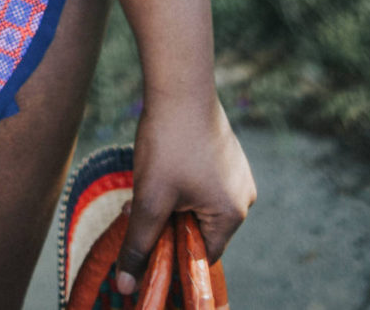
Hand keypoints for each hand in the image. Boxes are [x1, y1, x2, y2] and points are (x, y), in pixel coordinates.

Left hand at [114, 89, 255, 296]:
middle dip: (167, 222)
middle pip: (199, 229)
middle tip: (138, 207)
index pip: (201, 255)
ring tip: (148, 181)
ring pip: (197, 203)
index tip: (145, 240)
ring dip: (170, 200)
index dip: (171, 252)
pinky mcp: (226, 152)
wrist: (178, 82)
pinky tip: (160, 163)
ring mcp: (237, 171)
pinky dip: (179, 180)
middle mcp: (243, 195)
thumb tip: (126, 286)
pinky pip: (202, 181)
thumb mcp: (150, 199)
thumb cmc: (168, 142)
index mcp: (233, 214)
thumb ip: (140, 244)